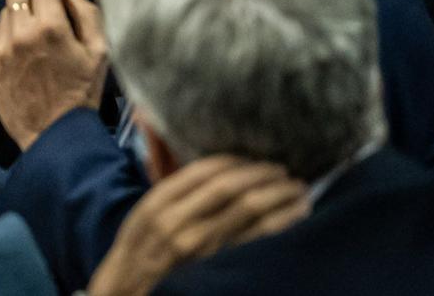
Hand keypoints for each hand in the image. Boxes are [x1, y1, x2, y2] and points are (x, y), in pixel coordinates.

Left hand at [0, 0, 109, 149]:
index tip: (57, 1)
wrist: (56, 135)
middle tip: (45, 17)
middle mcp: (21, 33)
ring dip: (19, 19)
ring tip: (34, 40)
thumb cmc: (83, 93)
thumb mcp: (100, 53)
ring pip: (5, 13)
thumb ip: (88, 14)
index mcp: (51, 27)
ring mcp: (1, 49)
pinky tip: (19, 53)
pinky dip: (4, 36)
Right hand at [87, 155, 309, 295]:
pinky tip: (296, 213)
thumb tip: (195, 151)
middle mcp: (183, 223)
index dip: (234, 160)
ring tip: (297, 189)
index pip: (204, 172)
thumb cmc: (142, 242)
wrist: (135, 285)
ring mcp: (205, 246)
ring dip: (280, 197)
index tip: (251, 156)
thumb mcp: (144, 206)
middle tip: (283, 169)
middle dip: (262, 175)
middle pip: (232, 190)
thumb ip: (170, 180)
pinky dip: (282, 222)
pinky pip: (259, 239)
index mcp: (161, 202)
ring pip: (252, 214)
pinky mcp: (222, 265)